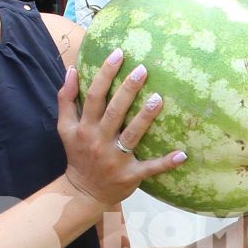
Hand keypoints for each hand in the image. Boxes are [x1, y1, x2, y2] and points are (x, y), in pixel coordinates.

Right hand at [56, 50, 184, 207]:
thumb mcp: (64, 128)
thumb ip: (66, 99)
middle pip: (114, 111)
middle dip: (128, 90)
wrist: (82, 193)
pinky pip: (150, 168)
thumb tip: (71, 70)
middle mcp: (99, 141)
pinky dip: (166, 163)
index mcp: (85, 127)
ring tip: (158, 98)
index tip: (118, 54)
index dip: (105, 74)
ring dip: (145, 117)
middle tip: (143, 69)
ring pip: (132, 135)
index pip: (94, 96)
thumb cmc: (77, 155)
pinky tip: (182, 154)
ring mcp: (115, 159)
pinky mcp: (130, 176)